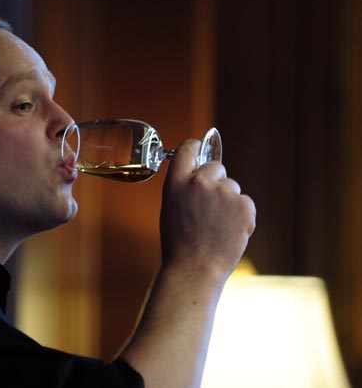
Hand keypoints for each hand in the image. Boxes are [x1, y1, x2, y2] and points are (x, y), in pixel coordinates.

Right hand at [160, 139, 255, 281]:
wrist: (195, 268)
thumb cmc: (180, 242)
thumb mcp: (171, 207)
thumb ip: (184, 186)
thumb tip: (200, 174)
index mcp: (176, 182)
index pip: (187, 149)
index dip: (195, 147)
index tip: (200, 147)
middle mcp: (199, 182)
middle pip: (216, 167)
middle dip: (216, 181)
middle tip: (208, 208)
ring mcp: (223, 192)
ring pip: (232, 188)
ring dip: (228, 203)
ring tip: (216, 226)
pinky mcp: (244, 205)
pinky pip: (245, 204)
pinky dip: (241, 217)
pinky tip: (228, 232)